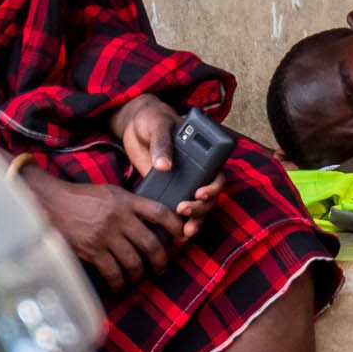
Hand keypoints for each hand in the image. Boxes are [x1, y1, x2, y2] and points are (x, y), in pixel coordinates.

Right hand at [21, 165, 189, 290]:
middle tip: (162, 268)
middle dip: (161, 260)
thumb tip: (151, 221)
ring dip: (139, 274)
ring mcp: (105, 235)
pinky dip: (119, 283)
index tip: (182, 235)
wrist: (51, 203)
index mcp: (126, 201)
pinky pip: (113, 272)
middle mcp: (119, 218)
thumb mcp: (110, 193)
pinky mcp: (92, 250)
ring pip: (133, 261)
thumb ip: (130, 205)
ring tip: (139, 279)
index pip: (159, 212)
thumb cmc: (82, 198)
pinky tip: (120, 286)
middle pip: (150, 243)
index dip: (175, 225)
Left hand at [110, 93, 225, 219]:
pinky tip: (171, 232)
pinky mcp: (167, 191)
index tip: (200, 193)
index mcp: (202, 153)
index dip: (214, 187)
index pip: (217, 174)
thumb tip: (164, 166)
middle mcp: (197, 171)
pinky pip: (176, 210)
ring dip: (194, 220)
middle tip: (183, 209)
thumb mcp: (158, 125)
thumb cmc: (153, 119)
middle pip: (209, 196)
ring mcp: (182, 182)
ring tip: (184, 231)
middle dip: (201, 208)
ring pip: (197, 207)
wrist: (135, 124)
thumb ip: (162, 143)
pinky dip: (176, 223)